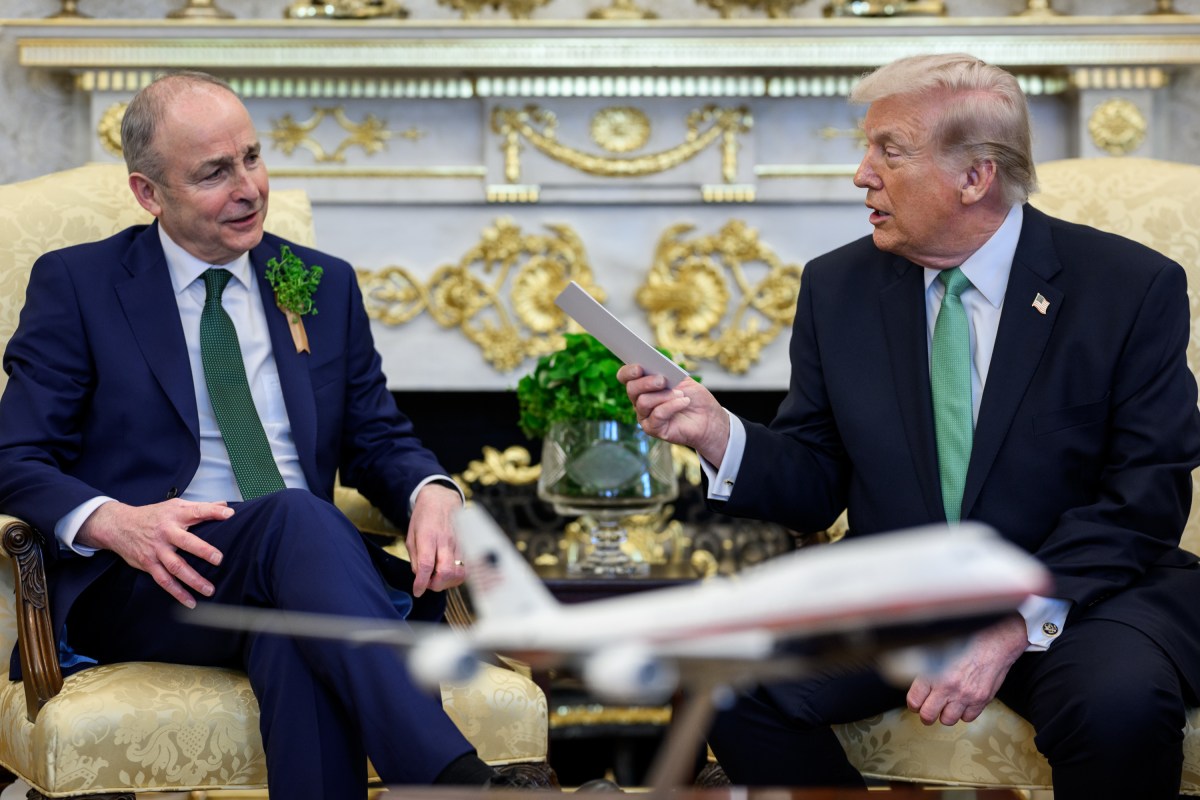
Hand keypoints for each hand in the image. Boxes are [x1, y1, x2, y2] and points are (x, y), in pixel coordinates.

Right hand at [76, 499, 229, 607]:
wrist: (119, 525)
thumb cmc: (153, 515)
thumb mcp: (175, 505)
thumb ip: (200, 507)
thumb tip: (224, 504)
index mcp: (175, 515)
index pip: (196, 511)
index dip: (213, 511)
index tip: (229, 514)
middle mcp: (166, 532)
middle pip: (186, 542)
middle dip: (203, 550)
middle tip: (219, 559)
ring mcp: (157, 550)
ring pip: (176, 566)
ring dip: (193, 580)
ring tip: (209, 590)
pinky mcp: (149, 564)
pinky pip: (164, 580)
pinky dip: (177, 592)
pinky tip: (190, 602)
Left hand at [406, 482, 464, 596]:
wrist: (442, 501)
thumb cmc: (423, 519)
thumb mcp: (411, 536)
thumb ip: (415, 558)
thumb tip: (421, 577)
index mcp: (428, 537)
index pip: (427, 565)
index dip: (422, 582)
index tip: (418, 591)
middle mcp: (445, 541)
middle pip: (446, 572)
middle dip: (436, 585)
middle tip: (428, 584)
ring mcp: (458, 544)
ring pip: (458, 573)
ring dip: (447, 582)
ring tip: (438, 579)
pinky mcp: (466, 547)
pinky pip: (465, 568)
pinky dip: (456, 576)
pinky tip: (447, 573)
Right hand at [617, 364, 730, 464]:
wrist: (708, 419)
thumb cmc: (694, 398)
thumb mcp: (682, 379)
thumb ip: (668, 371)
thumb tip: (655, 366)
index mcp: (643, 385)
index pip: (625, 377)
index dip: (628, 371)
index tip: (640, 367)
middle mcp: (640, 401)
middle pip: (632, 389)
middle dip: (646, 382)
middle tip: (663, 380)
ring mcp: (645, 416)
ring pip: (643, 402)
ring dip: (664, 396)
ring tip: (681, 394)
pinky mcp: (654, 429)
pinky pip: (657, 415)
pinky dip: (672, 406)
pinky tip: (684, 402)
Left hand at [906, 613, 1027, 725]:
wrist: (994, 642)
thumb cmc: (966, 641)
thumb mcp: (937, 649)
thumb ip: (925, 667)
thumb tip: (915, 679)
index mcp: (932, 673)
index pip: (914, 701)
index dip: (913, 704)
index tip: (916, 704)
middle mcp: (947, 687)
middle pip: (928, 715)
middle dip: (926, 716)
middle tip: (927, 712)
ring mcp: (965, 696)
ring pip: (947, 720)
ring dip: (945, 715)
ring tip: (946, 707)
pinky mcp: (981, 700)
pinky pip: (968, 718)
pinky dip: (964, 713)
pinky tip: (963, 703)